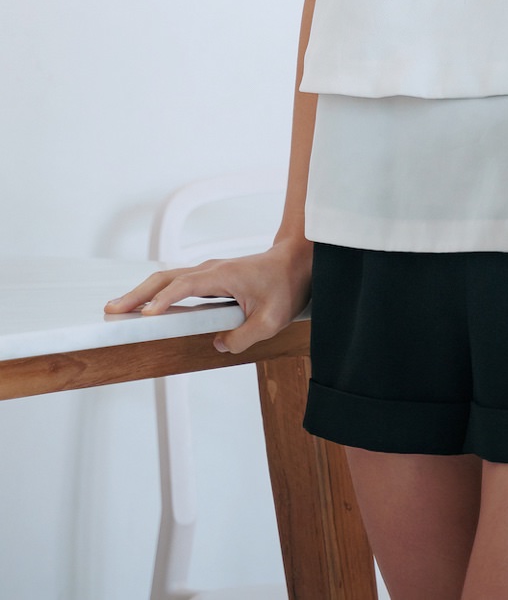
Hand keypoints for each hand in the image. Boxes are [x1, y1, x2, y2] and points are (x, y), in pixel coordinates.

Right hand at [103, 237, 312, 355]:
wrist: (296, 262)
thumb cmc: (285, 286)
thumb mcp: (272, 320)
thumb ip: (244, 336)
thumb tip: (218, 345)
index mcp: (223, 275)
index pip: (186, 286)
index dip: (164, 300)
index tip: (145, 315)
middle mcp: (211, 270)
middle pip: (165, 278)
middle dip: (138, 294)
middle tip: (111, 310)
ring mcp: (208, 273)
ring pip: (167, 279)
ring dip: (142, 293)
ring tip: (117, 309)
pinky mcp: (209, 279)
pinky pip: (177, 284)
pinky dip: (156, 293)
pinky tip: (145, 307)